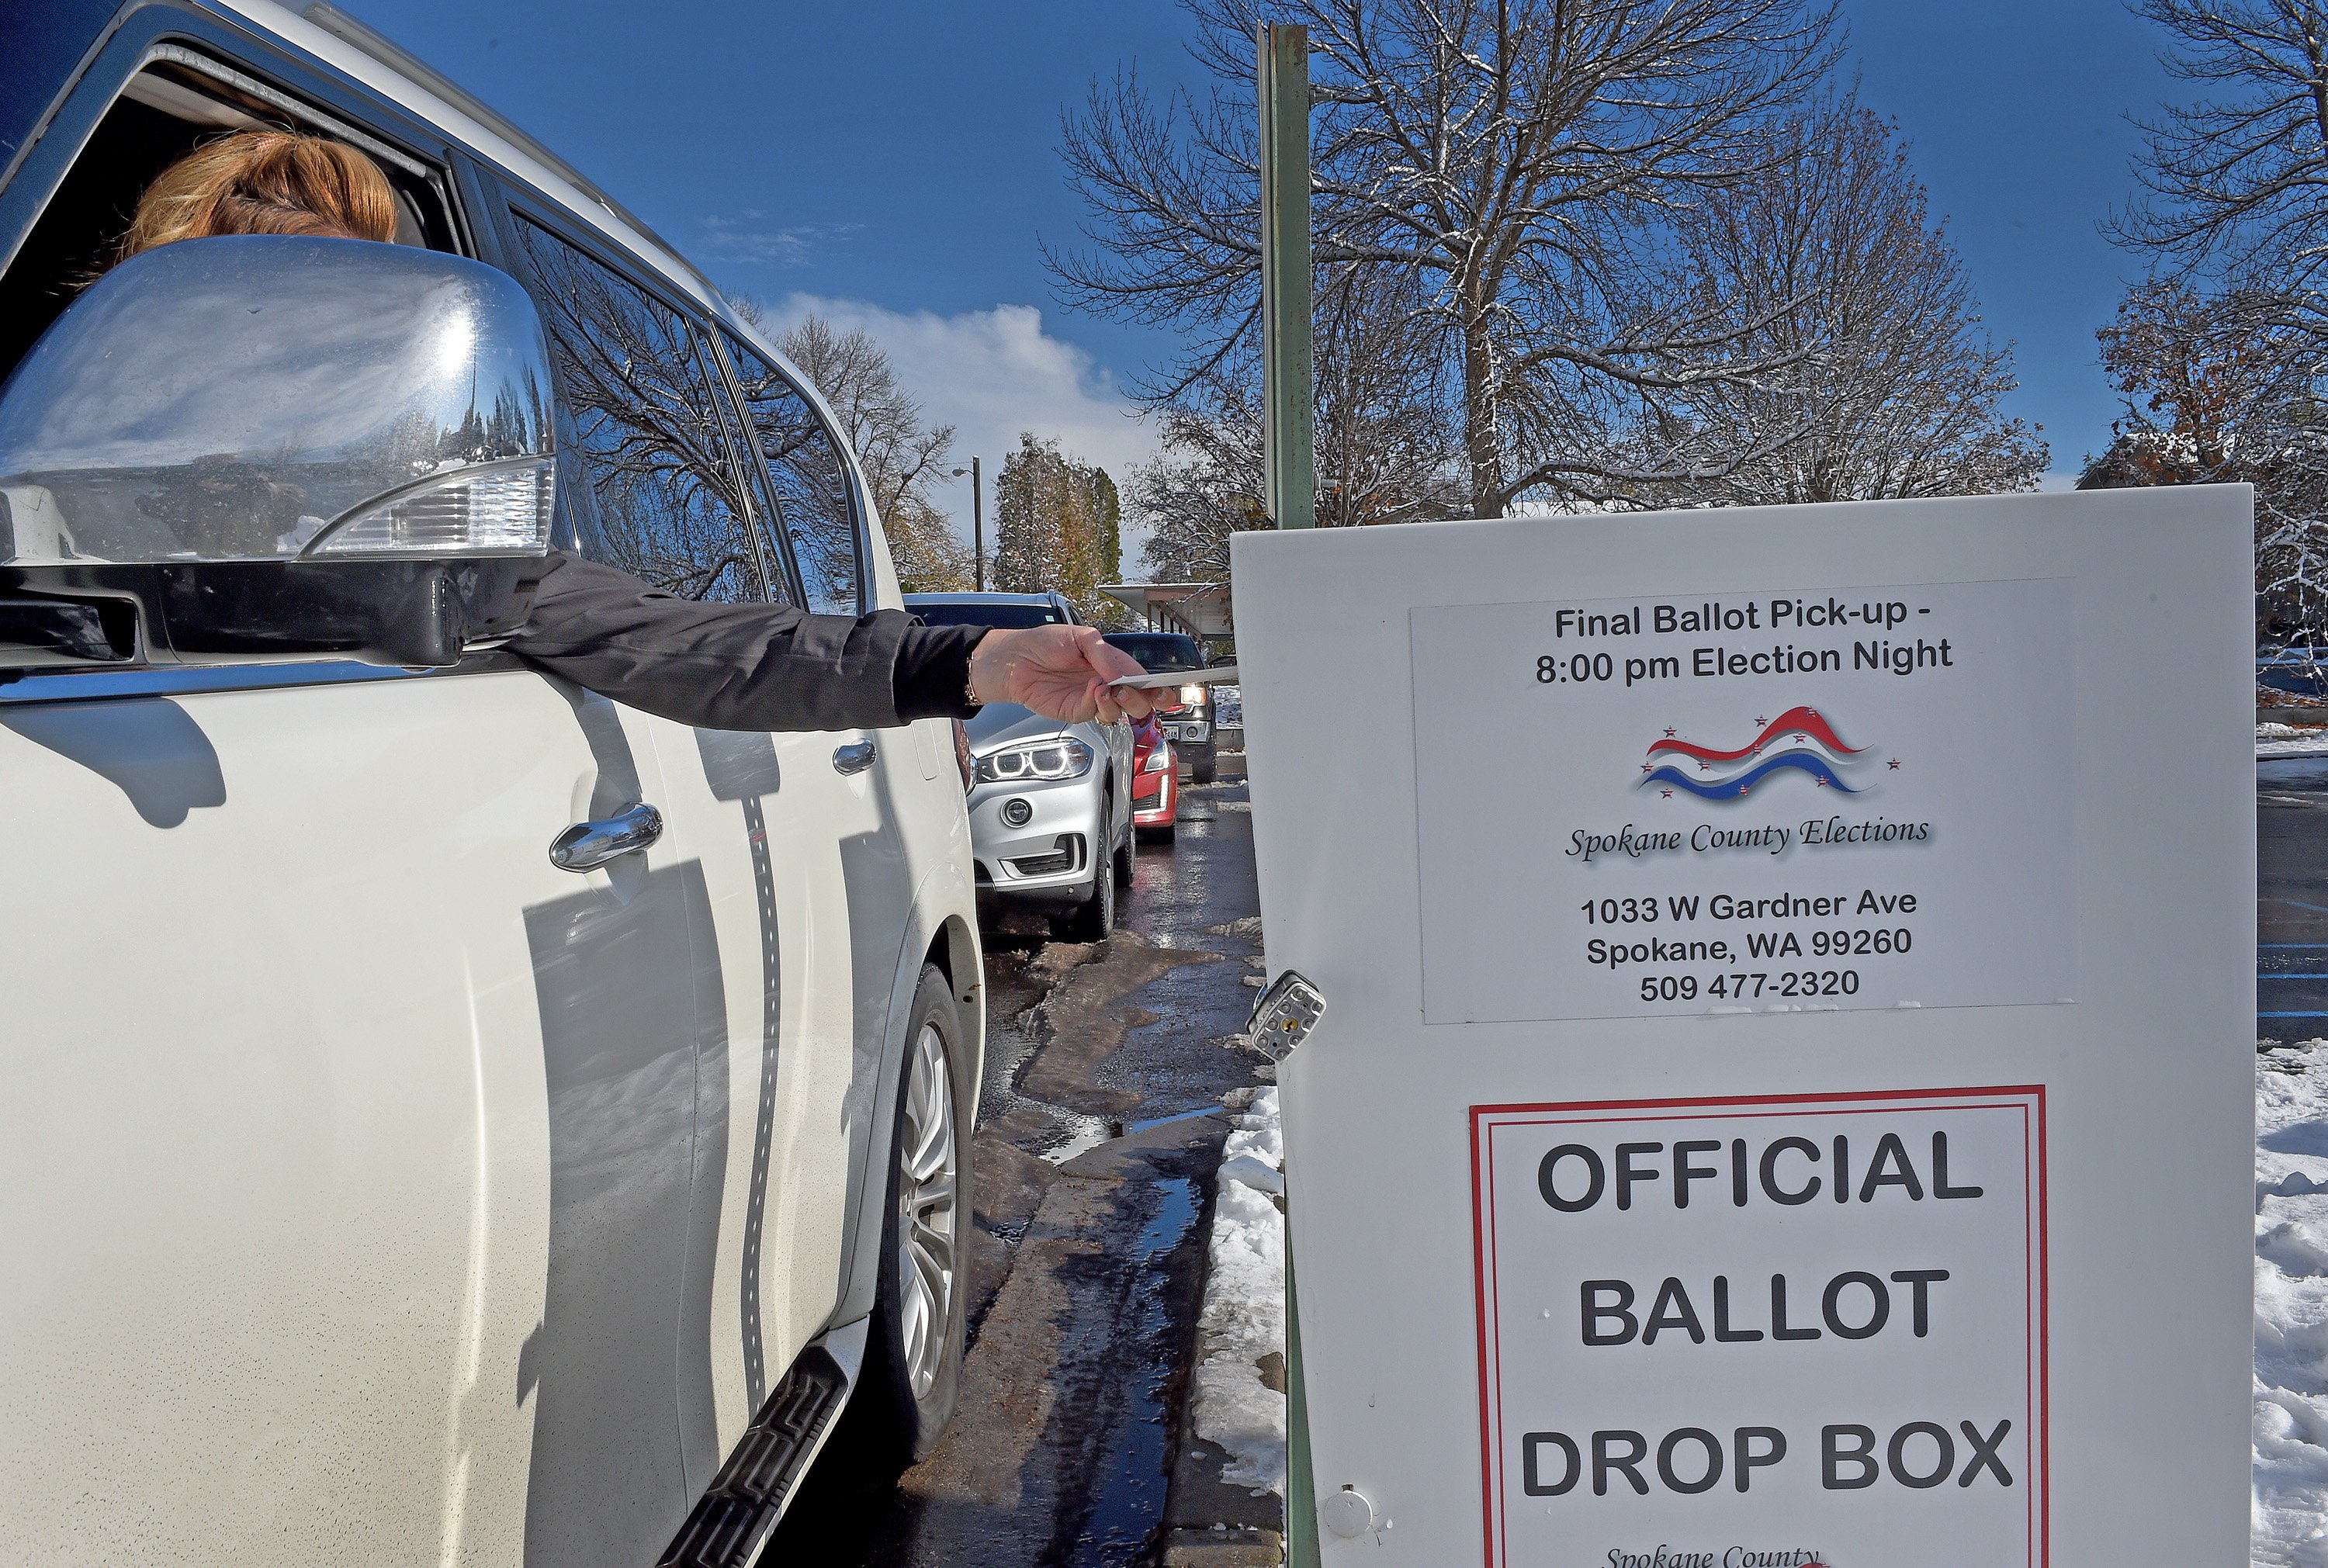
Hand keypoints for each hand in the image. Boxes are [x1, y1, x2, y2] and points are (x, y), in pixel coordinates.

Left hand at [968, 625, 1156, 723]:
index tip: (1165, 689)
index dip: (1159, 687)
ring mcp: (1092, 700)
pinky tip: (1095, 691)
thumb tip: (1122, 675)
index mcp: (1113, 665)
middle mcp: (1106, 685)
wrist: (1015, 659)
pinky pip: (1096, 713)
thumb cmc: (1044, 643)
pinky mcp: (1076, 712)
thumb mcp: (1081, 637)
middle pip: (1140, 702)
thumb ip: (1107, 656)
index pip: (1144, 679)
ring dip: (1122, 703)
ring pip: (1121, 713)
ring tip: (1112, 690)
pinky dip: (1100, 704)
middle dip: (1145, 699)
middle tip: (1136, 690)